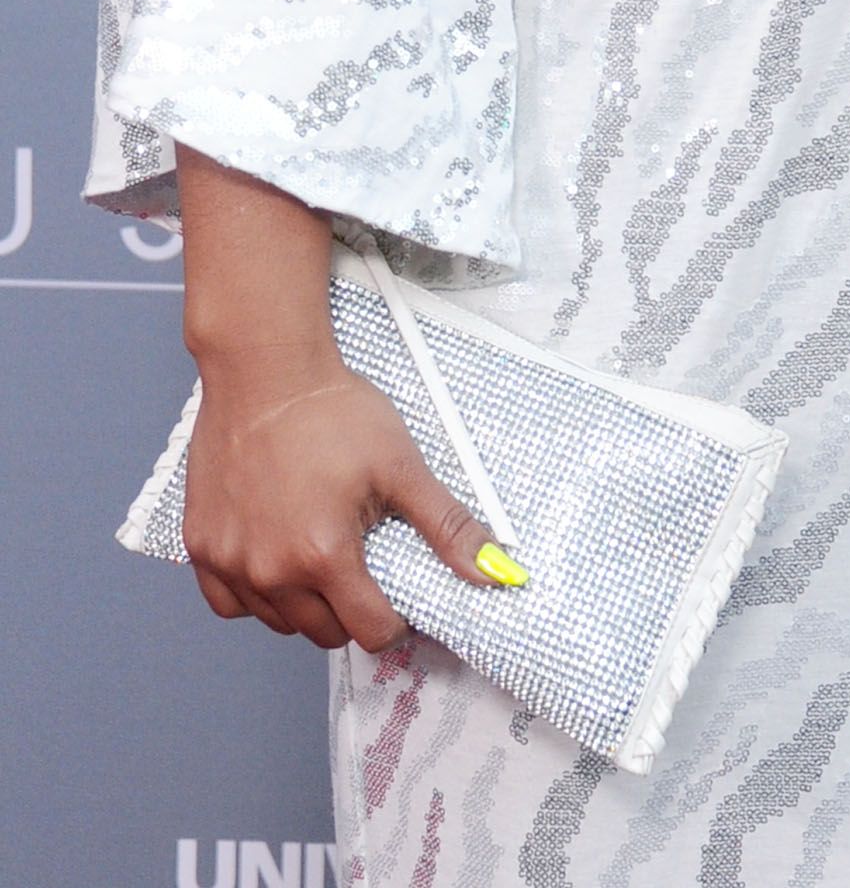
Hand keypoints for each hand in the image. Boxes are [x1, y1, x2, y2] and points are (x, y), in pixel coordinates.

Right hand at [182, 346, 504, 651]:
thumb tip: (495, 573)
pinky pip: (230, 603)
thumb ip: (447, 526)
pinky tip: (277, 555)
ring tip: (322, 551)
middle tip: (363, 563)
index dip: (394, 619)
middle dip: (352, 610)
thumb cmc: (333, 410)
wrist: (265, 371)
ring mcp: (229, 563)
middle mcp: (270, 572)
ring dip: (305, 604)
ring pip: (279, 622)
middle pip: (324, 633)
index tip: (398, 594)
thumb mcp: (401, 464)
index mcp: (323, 556)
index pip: (369, 632)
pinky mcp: (201, 548)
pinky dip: (257, 594)